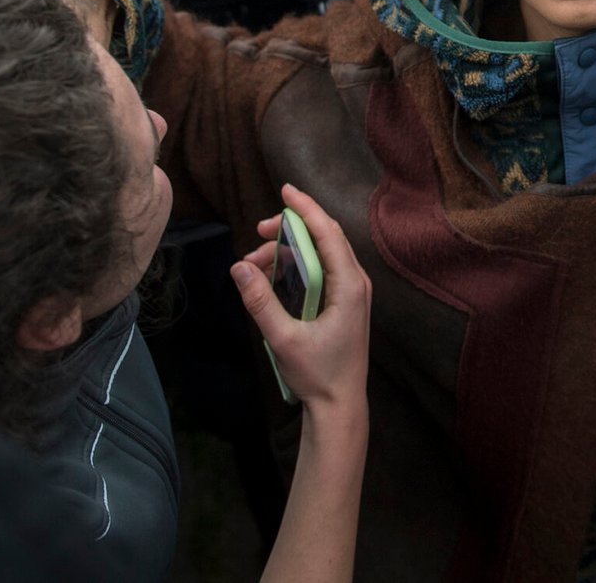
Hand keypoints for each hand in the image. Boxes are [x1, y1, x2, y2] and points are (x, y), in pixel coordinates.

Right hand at [232, 184, 371, 418]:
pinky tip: (273, 274)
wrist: (339, 405)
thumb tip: (239, 267)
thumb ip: (260, 302)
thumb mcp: (283, 339)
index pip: (328, 233)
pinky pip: (321, 270)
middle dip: (291, 228)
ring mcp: (352, 292)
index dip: (306, 208)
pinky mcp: (345, 302)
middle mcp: (355, 283)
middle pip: (324, 238)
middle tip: (259, 232)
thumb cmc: (317, 374)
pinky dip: (297, 265)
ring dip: (290, 250)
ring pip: (321, 254)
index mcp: (349, 286)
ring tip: (256, 263)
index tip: (286, 189)